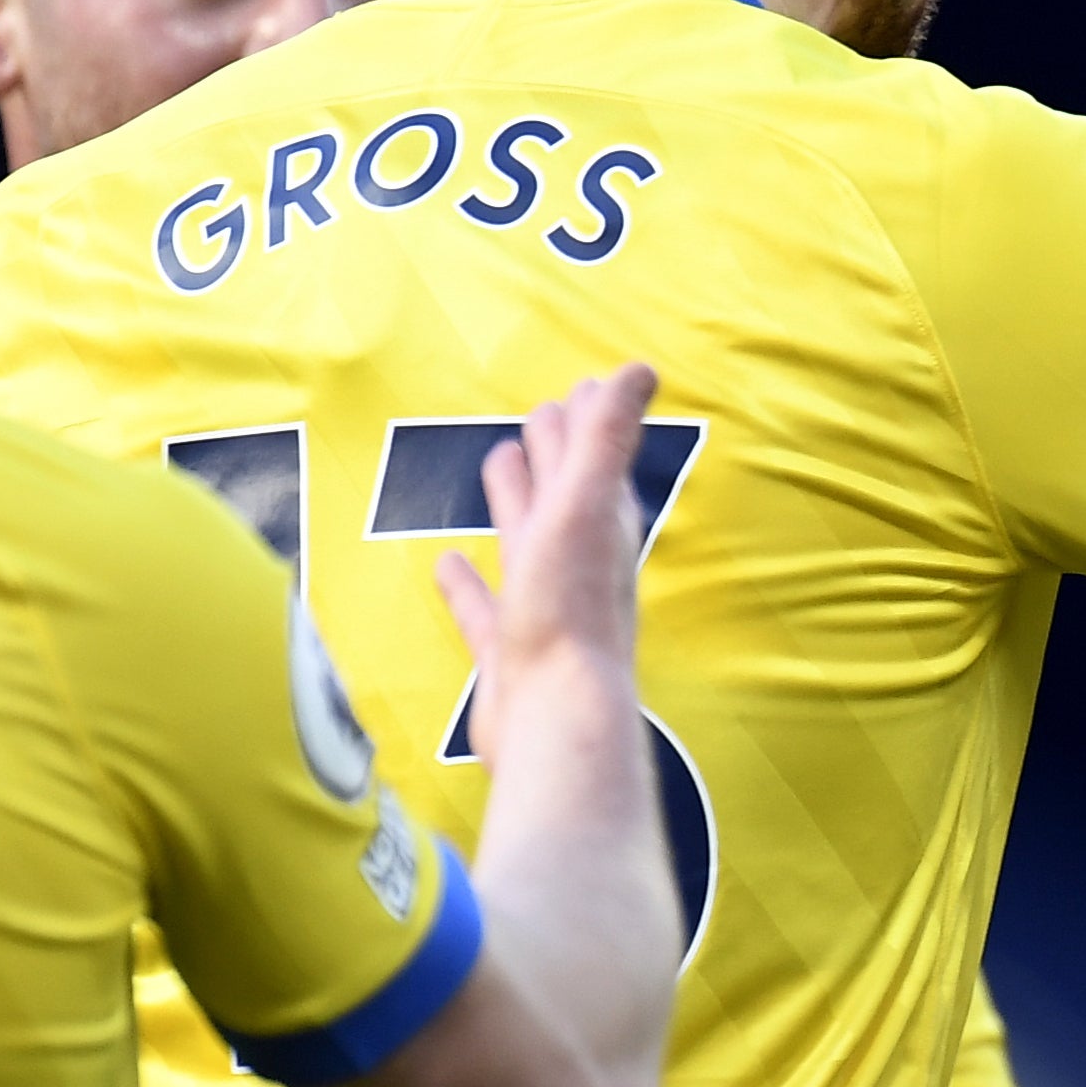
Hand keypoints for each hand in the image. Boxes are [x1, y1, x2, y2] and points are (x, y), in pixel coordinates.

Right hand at [429, 362, 660, 753]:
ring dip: (515, 504)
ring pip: (527, 542)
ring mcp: (544, 609)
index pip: (597, 459)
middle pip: (565, 494)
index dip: (591, 423)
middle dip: (556, 452)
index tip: (584, 388)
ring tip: (498, 467)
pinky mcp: (508, 653)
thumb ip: (607, 439)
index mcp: (603, 527)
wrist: (554, 718)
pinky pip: (483, 608)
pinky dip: (467, 583)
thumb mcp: (585, 507)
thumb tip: (640, 368)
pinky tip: (446, 562)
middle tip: (542, 413)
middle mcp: (580, 564)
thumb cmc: (571, 610)